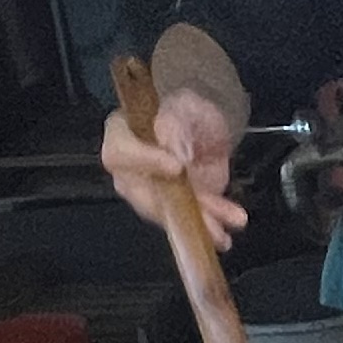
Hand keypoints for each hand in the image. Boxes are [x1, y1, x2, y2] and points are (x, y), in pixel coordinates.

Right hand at [102, 85, 244, 249]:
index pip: (121, 152)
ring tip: (219, 232)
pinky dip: (206, 227)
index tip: (177, 167)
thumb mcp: (185, 106)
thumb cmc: (187, 111)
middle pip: (142, 194)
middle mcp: (129, 171)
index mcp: (121, 135)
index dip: (146, 161)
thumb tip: (178, 152)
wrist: (205, 128)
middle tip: (201, 211)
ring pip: (167, 213)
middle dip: (174, 206)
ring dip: (194, 223)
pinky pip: (186, 221)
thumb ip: (178, 125)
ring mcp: (150, 194)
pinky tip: (222, 235)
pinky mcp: (173, 208)